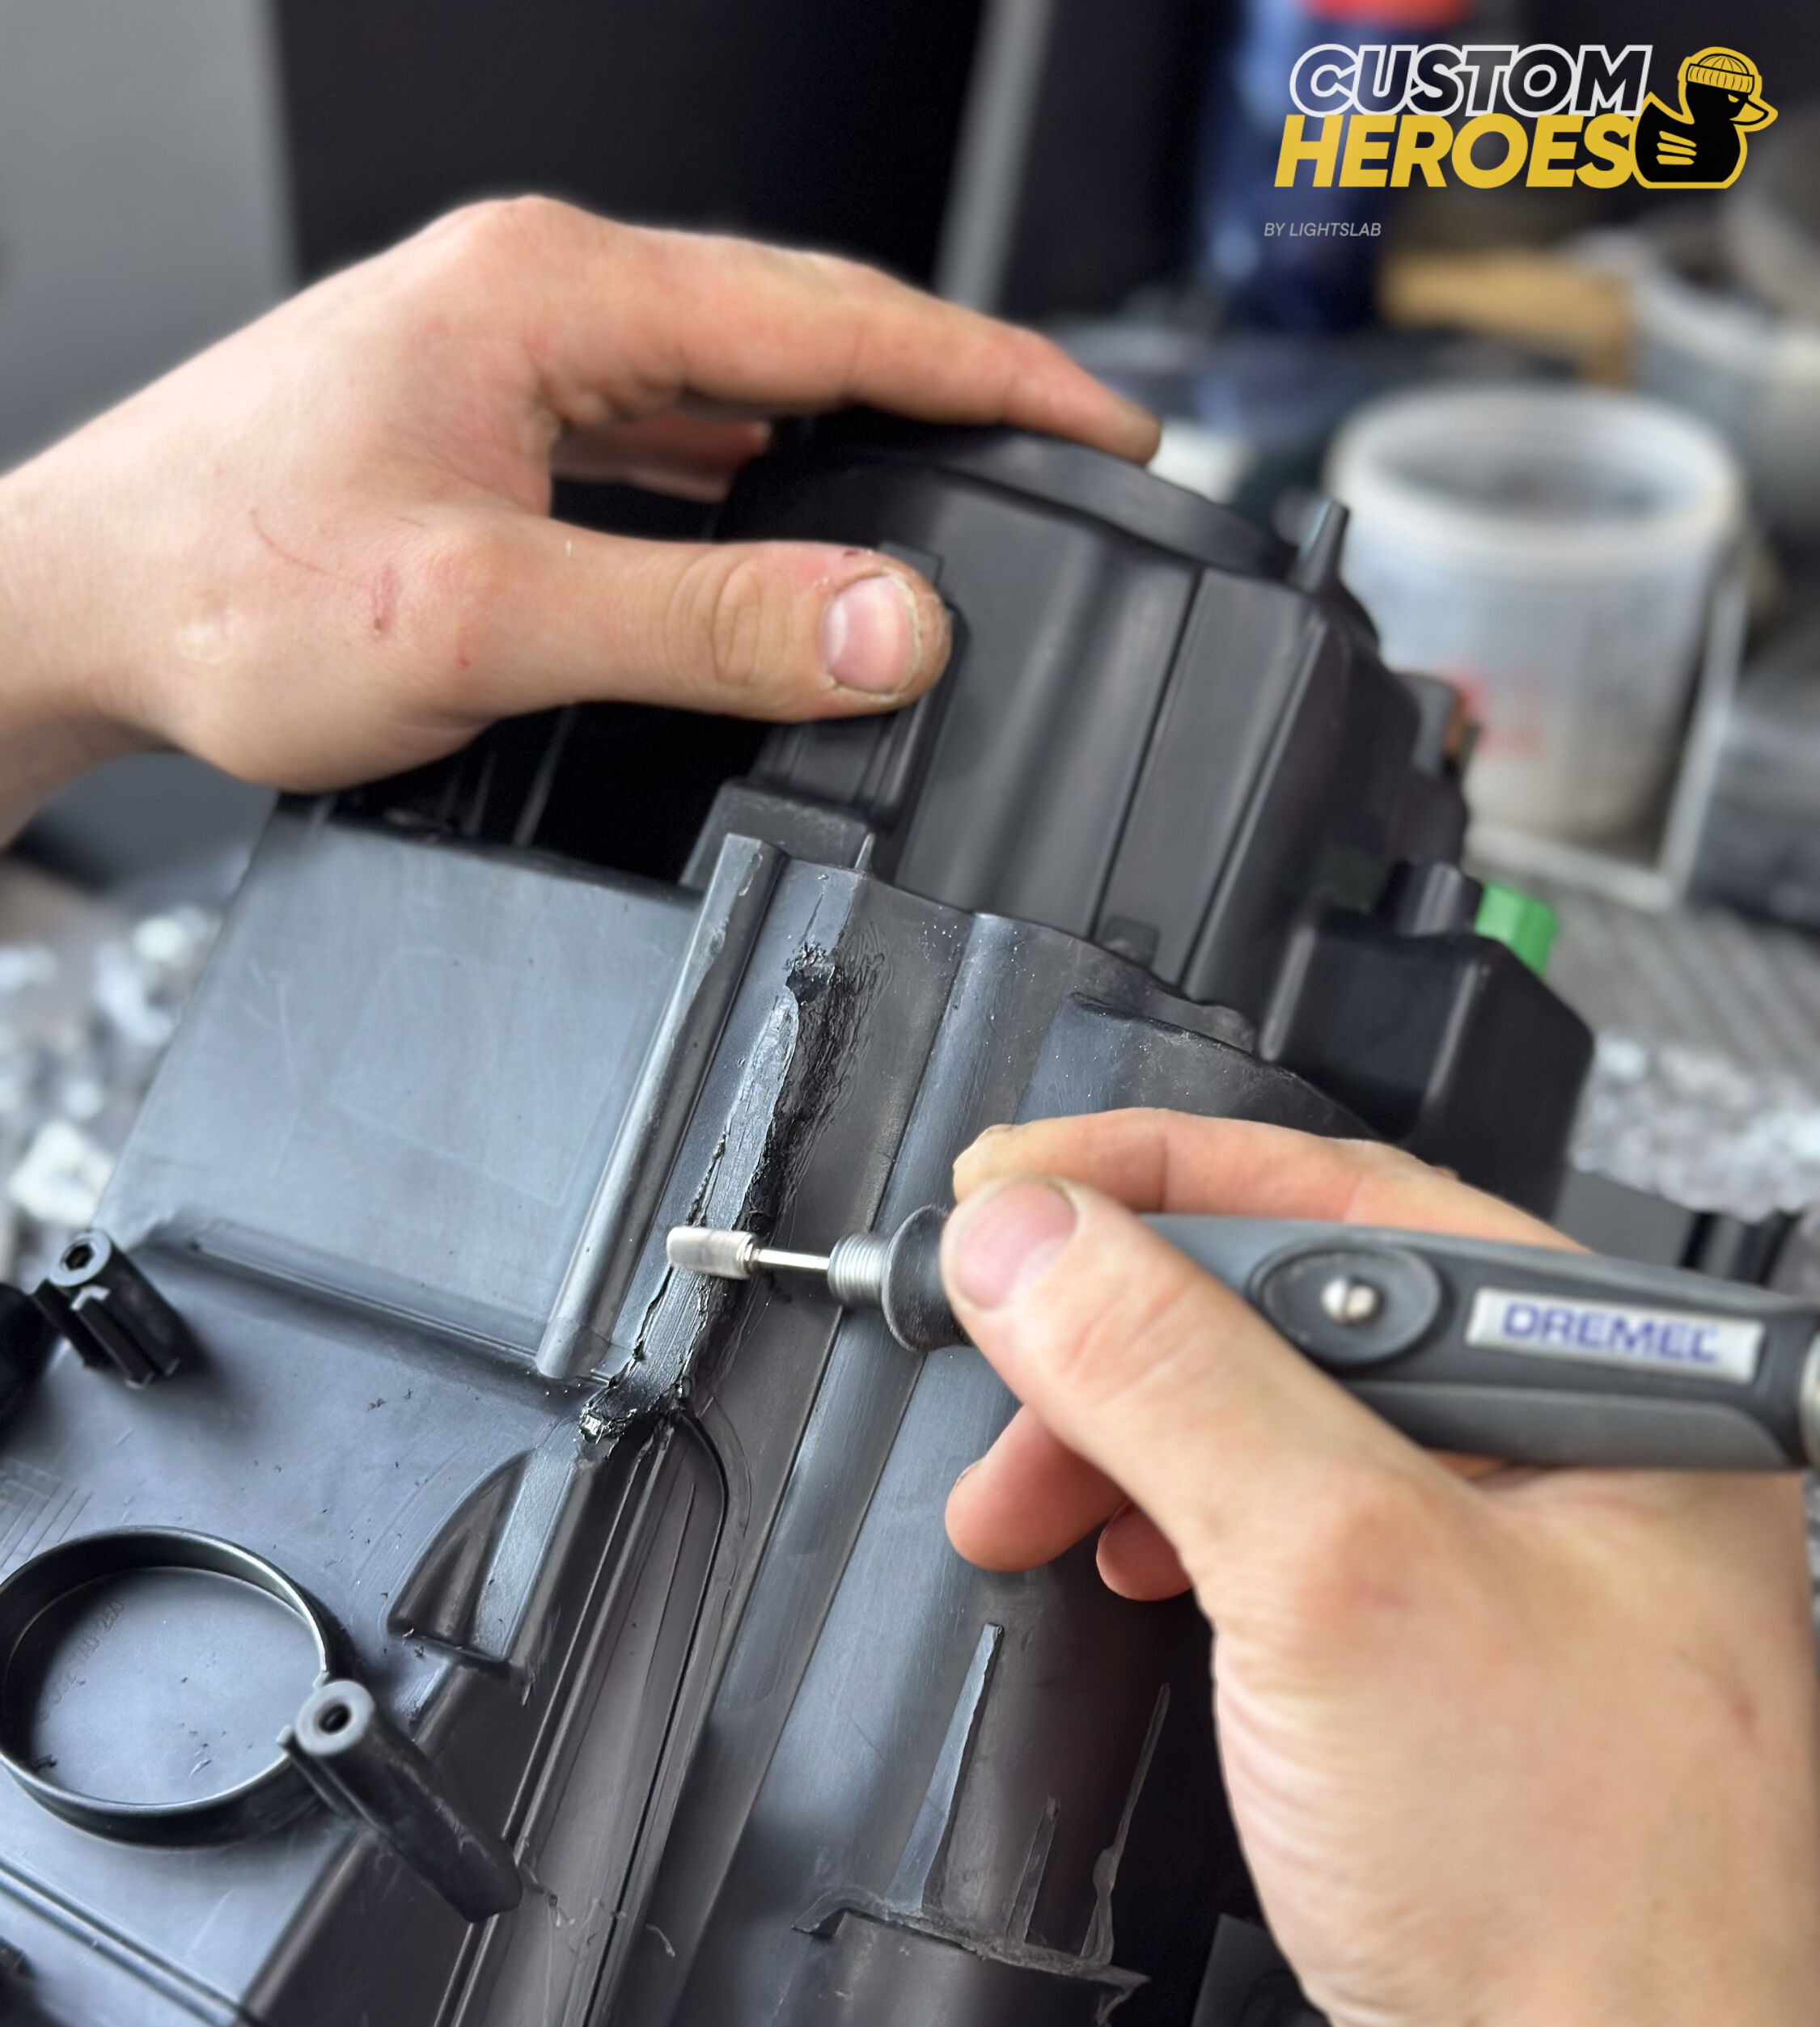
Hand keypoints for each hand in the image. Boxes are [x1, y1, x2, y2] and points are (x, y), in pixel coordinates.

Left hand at [0, 199, 1153, 830]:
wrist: (66, 615)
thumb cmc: (219, 592)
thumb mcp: (484, 617)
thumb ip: (700, 620)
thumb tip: (891, 620)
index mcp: (551, 292)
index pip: (834, 311)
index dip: (993, 370)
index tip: (1109, 422)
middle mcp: (533, 298)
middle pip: (795, 331)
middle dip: (942, 398)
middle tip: (1061, 466)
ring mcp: (501, 357)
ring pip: (728, 387)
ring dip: (842, 444)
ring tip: (956, 507)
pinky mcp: (475, 424)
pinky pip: (657, 441)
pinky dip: (742, 487)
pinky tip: (777, 544)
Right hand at [941, 1110, 1819, 2026]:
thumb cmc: (1569, 1898)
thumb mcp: (1331, 1574)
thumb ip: (1170, 1378)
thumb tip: (1035, 1240)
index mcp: (1607, 1373)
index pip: (1349, 1195)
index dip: (1151, 1180)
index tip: (1011, 1194)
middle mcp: (1574, 1446)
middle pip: (1298, 1307)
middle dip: (1118, 1336)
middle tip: (994, 1361)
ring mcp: (1513, 1553)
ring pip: (1279, 1422)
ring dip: (1131, 1440)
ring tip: (1027, 1496)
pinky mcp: (1451, 1650)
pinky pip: (1290, 1530)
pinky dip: (1184, 1530)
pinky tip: (1130, 1564)